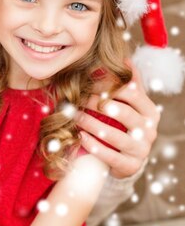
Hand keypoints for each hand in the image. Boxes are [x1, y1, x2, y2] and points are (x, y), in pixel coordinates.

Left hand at [76, 63, 159, 178]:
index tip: (89, 82)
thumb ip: (129, 84)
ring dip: (91, 124)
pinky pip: (109, 155)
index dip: (110, 86)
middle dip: (98, 104)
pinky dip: (92, 145)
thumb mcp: (130, 105)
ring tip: (74, 116)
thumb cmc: (125, 125)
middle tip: (79, 99)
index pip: (133, 94)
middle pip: (123, 113)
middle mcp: (150, 131)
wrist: (127, 159)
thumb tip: (124, 59)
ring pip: (114, 135)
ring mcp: (141, 150)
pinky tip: (80, 136)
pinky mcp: (130, 166)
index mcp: (150, 112)